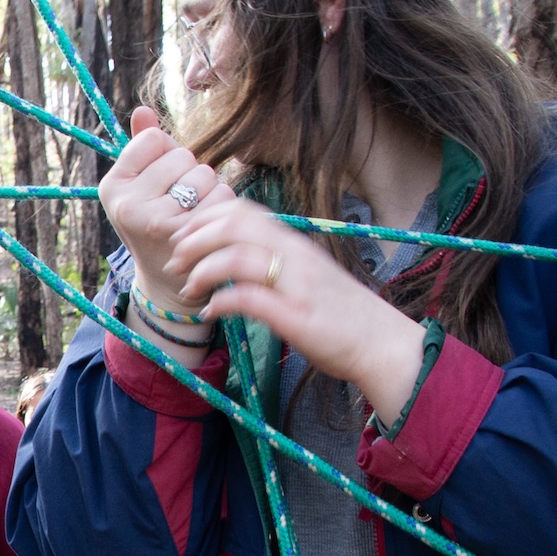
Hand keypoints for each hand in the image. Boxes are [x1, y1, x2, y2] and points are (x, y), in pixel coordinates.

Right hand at [98, 107, 233, 317]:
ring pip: (205, 175)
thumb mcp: (142, 186)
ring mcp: (156, 221)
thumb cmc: (156, 222)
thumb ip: (143, 146)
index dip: (164, 156)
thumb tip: (143, 109)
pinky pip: (223, 195)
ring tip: (192, 214)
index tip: (157, 184)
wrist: (169, 280)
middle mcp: (128, 204)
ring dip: (208, 190)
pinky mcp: (190, 234)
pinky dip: (223, 206)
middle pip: (181, 156)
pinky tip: (208, 225)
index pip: (154, 139)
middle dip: (188, 174)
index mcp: (112, 187)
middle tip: (177, 204)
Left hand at [167, 196, 425, 423]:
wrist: (381, 344)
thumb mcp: (305, 275)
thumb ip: (274, 261)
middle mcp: (297, 255)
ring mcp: (297, 285)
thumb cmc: (340, 314)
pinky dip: (221, 303)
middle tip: (175, 263)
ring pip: (237, 257)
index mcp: (295, 243)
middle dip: (194, 240)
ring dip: (202, 271)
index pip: (243, 211)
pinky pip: (248, 299)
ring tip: (188, 290)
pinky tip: (210, 313)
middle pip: (234, 226)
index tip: (183, 238)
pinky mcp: (297, 317)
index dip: (205, 219)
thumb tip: (234, 255)